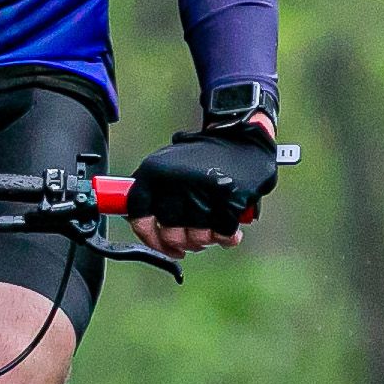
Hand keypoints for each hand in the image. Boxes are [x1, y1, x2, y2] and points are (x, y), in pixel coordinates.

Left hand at [126, 119, 278, 252]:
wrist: (244, 138)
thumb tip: (141, 224)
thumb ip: (153, 191)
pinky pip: (223, 235)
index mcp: (153, 171)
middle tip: (192, 239)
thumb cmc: (205, 156)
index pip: (139, 215)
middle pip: (170, 233)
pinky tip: (229, 231)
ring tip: (212, 227)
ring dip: (206, 239)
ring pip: (198, 238)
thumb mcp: (168, 162)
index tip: (162, 246)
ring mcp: (202, 191)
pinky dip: (227, 238)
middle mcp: (174, 181)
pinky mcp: (230, 201)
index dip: (150, 238)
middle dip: (183, 242)